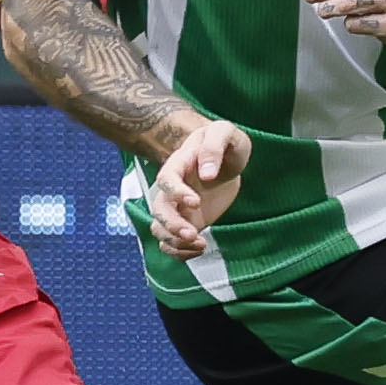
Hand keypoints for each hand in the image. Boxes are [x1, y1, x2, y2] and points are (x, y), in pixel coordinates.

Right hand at [148, 118, 250, 258]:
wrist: (228, 159)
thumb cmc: (226, 143)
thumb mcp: (225, 133)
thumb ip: (215, 146)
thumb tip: (206, 174)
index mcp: (179, 164)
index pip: (166, 179)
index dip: (176, 193)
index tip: (196, 202)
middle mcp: (172, 188)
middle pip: (158, 209)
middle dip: (171, 225)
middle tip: (193, 234)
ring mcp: (177, 207)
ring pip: (159, 229)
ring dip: (175, 242)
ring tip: (200, 244)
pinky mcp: (186, 222)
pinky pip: (170, 242)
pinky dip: (179, 251)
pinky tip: (199, 248)